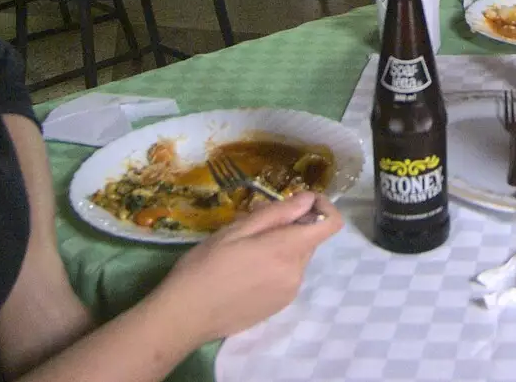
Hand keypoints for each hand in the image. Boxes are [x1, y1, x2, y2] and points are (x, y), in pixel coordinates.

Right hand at [152, 192, 341, 345]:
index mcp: (287, 250)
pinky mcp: (279, 306)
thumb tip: (307, 199)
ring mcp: (289, 292)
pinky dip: (276, 267)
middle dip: (292, 227)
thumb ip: (277, 214)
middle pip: (310, 240)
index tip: (300, 202)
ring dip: (282, 248)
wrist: (185, 316)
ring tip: (246, 251)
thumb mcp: (236, 230)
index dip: (322, 207)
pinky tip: (246, 272)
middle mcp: (296, 273)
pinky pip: (288, 277)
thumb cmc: (204, 266)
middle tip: (255, 227)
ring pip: (297, 258)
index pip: (331, 225)